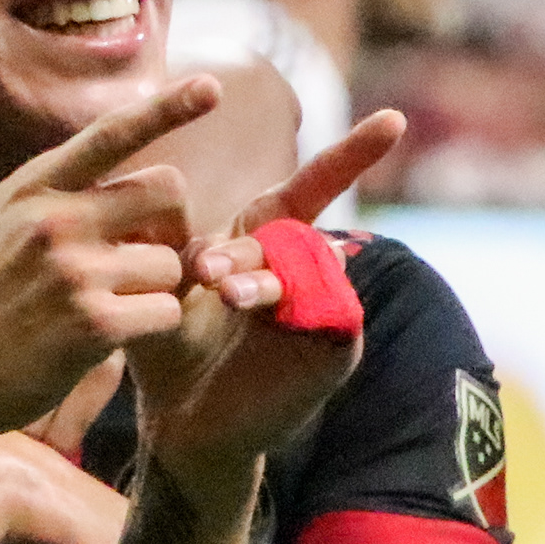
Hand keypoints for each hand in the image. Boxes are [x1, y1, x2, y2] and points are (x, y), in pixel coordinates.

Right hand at [0, 77, 219, 429]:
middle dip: (169, 222)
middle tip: (146, 251)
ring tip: (110, 305)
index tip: (211, 87)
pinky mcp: (97, 325)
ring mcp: (78, 272)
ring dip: (155, 286)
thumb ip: (48, 195)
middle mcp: (57, 220)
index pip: (110, 134)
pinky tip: (110, 336)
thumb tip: (105, 169)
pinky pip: (166, 311)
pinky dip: (151, 326)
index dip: (166, 107)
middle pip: (166, 191)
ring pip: (171, 261)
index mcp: (32, 189)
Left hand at [138, 111, 407, 489]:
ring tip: (220, 294)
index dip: (352, 153)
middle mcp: (305, 266)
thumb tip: (149, 183)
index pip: (313, 186)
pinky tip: (254, 320)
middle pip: (290, 234)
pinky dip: (290, 309)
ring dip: (261, 279)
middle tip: (202, 270)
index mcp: (267, 239)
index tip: (395, 118)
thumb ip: (158, 234)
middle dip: (244, 249)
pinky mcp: (336, 345)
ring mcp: (327, 304)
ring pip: (307, 270)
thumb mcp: (155, 281)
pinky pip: (329, 309)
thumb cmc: (167, 347)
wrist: (180, 425)